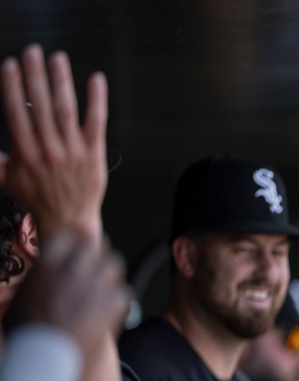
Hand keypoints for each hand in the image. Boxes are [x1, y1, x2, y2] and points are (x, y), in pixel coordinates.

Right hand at [0, 45, 108, 242]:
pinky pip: (96, 123)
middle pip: (41, 106)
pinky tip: (96, 80)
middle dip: (36, 76)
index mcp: (26, 153)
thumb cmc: (36, 197)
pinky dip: (97, 101)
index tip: (10, 64)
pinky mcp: (94, 154)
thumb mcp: (5, 178)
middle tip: (33, 51)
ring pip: (66, 110)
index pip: (17, 113)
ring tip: (58, 59)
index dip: (13, 86)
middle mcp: (49, 151)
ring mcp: (73, 152)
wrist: (68, 220)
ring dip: (62, 81)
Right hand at [5, 230, 129, 358]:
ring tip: (105, 285)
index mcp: (48, 261)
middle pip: (94, 247)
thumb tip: (42, 271)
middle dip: (94, 255)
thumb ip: (37, 278)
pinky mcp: (114, 302)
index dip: (71, 246)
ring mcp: (97, 283)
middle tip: (94, 266)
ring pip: (114, 264)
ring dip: (109, 272)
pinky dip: (118, 299)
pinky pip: (124, 291)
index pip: (67, 237)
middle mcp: (74, 267)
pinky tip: (111, 308)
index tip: (74, 252)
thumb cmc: (26, 332)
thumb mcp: (20, 299)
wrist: (44, 358)